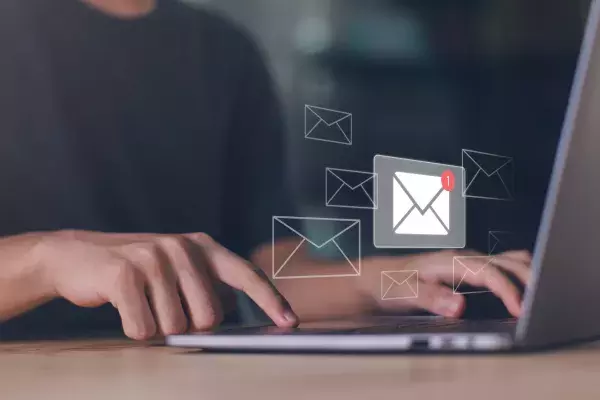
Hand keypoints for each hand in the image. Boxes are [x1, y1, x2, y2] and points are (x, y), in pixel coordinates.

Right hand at [35, 230, 297, 338]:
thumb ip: (207, 287)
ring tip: (141, 303)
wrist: (78, 256)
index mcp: (202, 246)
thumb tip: (231, 316)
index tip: (290, 322)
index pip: (245, 275)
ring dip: (158, 327)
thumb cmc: (136, 270)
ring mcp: (154, 258)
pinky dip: (135, 329)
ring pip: (175, 327)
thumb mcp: (178, 270)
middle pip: (210, 316)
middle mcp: (183, 248)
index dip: (270, 300)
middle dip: (189, 326)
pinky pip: (144, 329)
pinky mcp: (125, 274)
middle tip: (165, 309)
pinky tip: (125, 307)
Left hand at [361, 250, 531, 317]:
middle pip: (504, 261)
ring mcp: (464, 261)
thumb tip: (459, 305)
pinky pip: (499, 266)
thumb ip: (432, 297)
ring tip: (542, 294)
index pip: (488, 272)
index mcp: (450, 261)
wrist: (376, 277)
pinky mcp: (465, 269)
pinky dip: (517, 274)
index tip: (519, 309)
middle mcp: (461, 257)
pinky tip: (524, 287)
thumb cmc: (390, 283)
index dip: (507, 289)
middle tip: (543, 301)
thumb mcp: (405, 292)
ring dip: (525, 273)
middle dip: (527, 278)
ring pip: (505, 260)